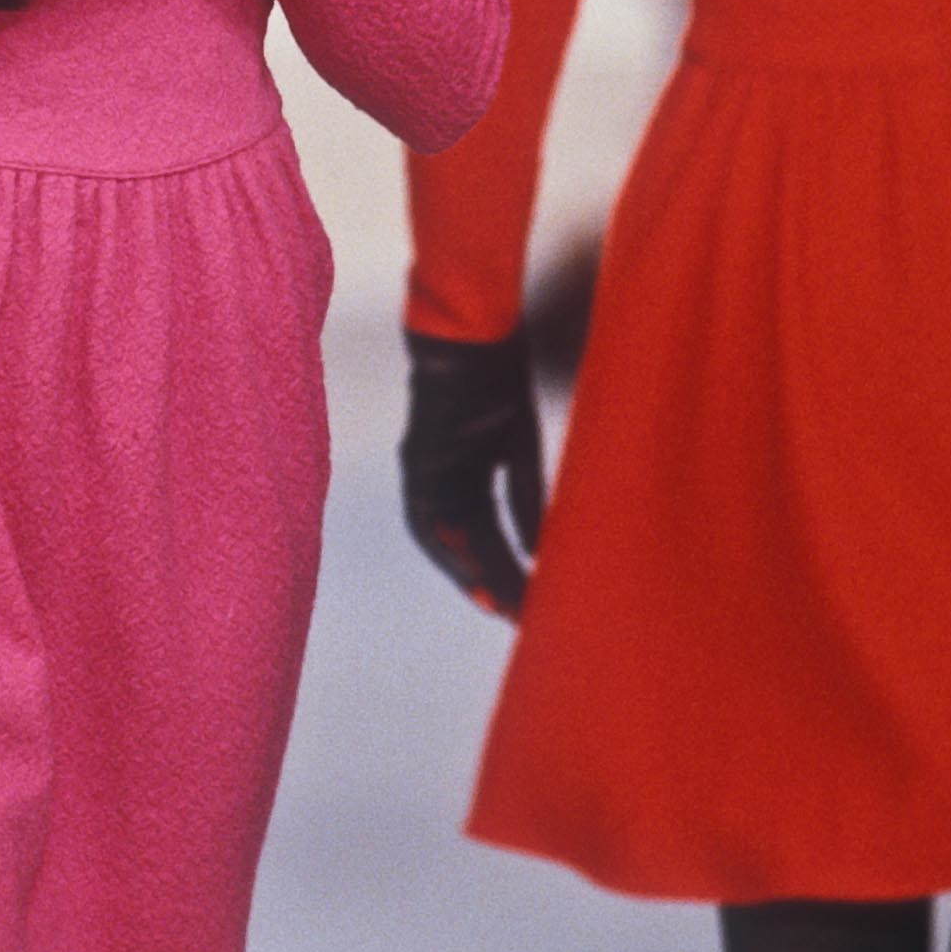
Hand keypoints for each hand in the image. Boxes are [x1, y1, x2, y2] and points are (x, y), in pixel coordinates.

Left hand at [400, 327, 544, 619]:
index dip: (500, 564)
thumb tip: (534, 550)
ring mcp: (426, 469)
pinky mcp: (416, 460)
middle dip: (489, 578)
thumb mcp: (520, 446)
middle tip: (515, 616)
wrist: (473, 336)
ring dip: (468, 571)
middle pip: (466, 539)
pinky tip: (470, 569)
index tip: (523, 599)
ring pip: (444, 535)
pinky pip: (427, 514)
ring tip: (496, 605)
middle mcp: (444, 474)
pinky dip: (448, 544)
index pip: (485, 528)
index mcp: (471, 468)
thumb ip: (524, 497)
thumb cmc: (499, 378)